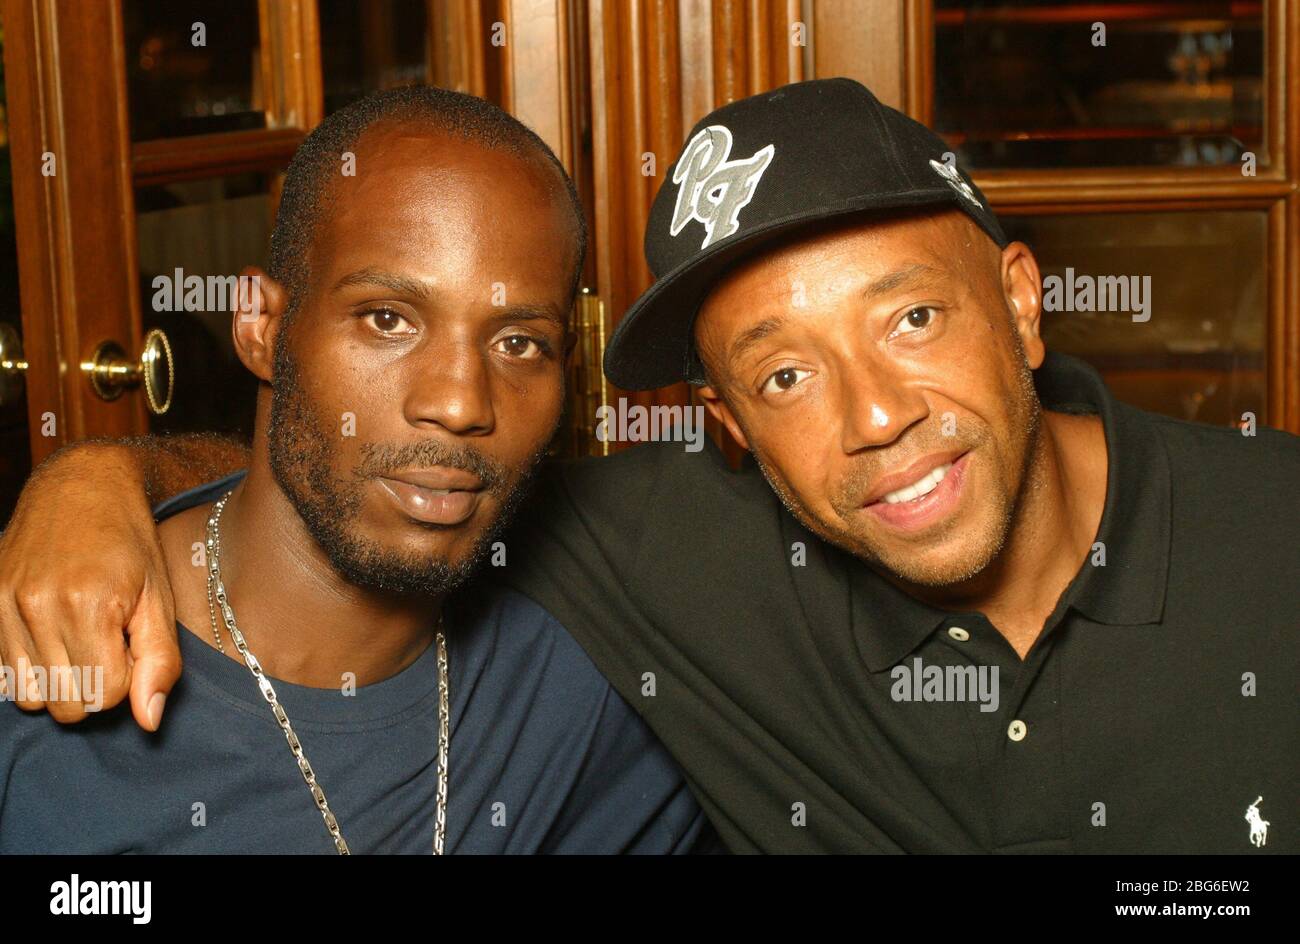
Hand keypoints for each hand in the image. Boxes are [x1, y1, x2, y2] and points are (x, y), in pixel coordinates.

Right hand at [0, 444, 180, 729]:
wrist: (81, 486)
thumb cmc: (131, 542)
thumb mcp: (160, 597)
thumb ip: (159, 661)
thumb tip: (149, 720)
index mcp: (90, 604)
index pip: (107, 695)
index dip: (127, 678)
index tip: (132, 647)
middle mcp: (39, 606)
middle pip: (67, 705)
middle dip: (96, 688)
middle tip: (109, 648)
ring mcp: (6, 604)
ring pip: (32, 698)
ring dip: (62, 683)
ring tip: (81, 643)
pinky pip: (5, 674)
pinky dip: (32, 670)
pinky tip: (53, 640)